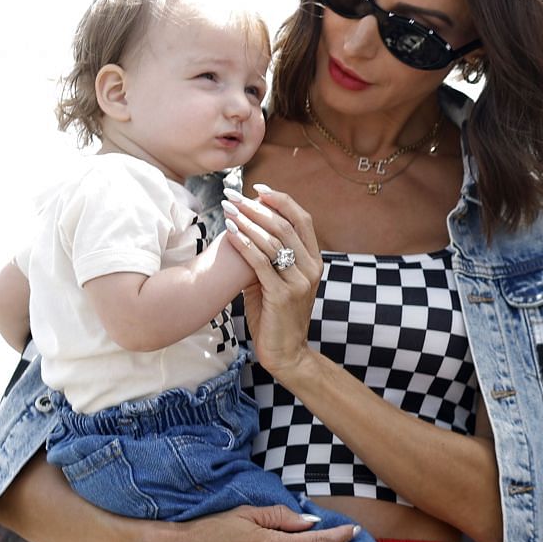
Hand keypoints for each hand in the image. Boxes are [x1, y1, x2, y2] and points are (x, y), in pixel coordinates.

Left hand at [224, 184, 321, 379]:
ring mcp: (299, 282)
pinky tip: (230, 234)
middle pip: (286, 225)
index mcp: (315, 260)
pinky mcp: (282, 296)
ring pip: (274, 241)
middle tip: (234, 196)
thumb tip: (247, 226)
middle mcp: (312, 268)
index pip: (302, 219)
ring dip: (248, 222)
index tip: (258, 189)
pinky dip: (245, 245)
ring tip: (227, 210)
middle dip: (257, 207)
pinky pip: (261, 263)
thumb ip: (270, 255)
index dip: (281, 200)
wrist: (286, 353)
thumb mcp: (277, 279)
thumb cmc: (275, 314)